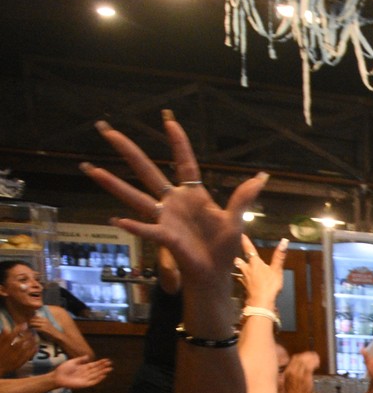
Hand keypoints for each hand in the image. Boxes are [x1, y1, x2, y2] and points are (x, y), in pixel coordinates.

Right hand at [0, 324, 36, 372]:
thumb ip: (1, 337)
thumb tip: (6, 328)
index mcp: (1, 347)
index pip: (10, 336)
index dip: (18, 329)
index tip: (24, 324)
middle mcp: (8, 353)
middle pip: (20, 342)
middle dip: (27, 335)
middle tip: (31, 330)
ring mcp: (14, 359)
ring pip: (25, 349)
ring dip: (31, 342)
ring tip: (35, 336)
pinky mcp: (19, 364)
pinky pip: (28, 356)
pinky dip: (33, 350)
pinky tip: (36, 346)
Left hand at [27, 313, 65, 344]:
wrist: (58, 337)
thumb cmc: (51, 333)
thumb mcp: (46, 326)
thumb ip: (40, 324)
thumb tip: (31, 324)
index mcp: (44, 319)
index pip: (34, 317)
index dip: (29, 319)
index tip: (25, 323)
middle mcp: (44, 320)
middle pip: (32, 319)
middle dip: (27, 322)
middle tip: (23, 326)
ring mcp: (44, 324)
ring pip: (32, 323)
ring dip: (28, 326)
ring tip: (25, 329)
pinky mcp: (44, 329)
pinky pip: (35, 328)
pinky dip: (31, 330)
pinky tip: (29, 332)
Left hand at [51, 356, 110, 389]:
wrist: (57, 377)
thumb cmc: (63, 369)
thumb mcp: (72, 362)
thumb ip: (80, 359)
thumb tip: (88, 356)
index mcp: (83, 367)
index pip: (94, 365)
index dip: (100, 363)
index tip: (106, 360)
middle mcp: (86, 373)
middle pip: (97, 370)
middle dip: (103, 367)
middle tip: (110, 364)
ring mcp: (85, 379)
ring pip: (96, 375)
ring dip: (103, 372)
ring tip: (109, 369)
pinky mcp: (84, 384)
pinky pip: (93, 382)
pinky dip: (98, 379)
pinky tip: (103, 375)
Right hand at [81, 112, 266, 334]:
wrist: (214, 272)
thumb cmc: (222, 246)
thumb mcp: (236, 219)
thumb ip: (244, 197)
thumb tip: (262, 176)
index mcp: (192, 194)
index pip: (184, 162)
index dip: (178, 143)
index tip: (169, 120)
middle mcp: (173, 202)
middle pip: (147, 170)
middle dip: (127, 151)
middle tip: (107, 130)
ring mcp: (165, 218)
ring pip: (134, 196)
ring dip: (112, 183)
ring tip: (90, 168)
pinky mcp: (165, 237)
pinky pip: (147, 230)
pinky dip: (134, 226)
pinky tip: (117, 220)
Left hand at [234, 235, 286, 310]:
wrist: (261, 302)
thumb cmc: (269, 285)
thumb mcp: (276, 270)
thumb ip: (279, 256)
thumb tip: (284, 241)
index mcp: (255, 263)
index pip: (249, 250)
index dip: (245, 242)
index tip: (241, 235)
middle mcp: (247, 270)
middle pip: (239, 262)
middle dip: (239, 259)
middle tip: (238, 257)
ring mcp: (244, 280)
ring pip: (239, 272)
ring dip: (239, 269)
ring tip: (240, 269)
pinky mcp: (245, 288)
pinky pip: (241, 282)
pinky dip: (242, 280)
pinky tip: (244, 282)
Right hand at [281, 352, 318, 392]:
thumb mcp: (290, 382)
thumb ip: (294, 375)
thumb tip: (299, 370)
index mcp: (287, 371)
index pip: (294, 359)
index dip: (301, 356)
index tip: (307, 357)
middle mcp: (292, 370)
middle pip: (300, 357)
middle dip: (307, 355)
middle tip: (314, 356)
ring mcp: (298, 372)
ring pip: (305, 360)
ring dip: (312, 358)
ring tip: (317, 360)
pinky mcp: (305, 375)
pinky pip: (311, 365)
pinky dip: (315, 363)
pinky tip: (318, 364)